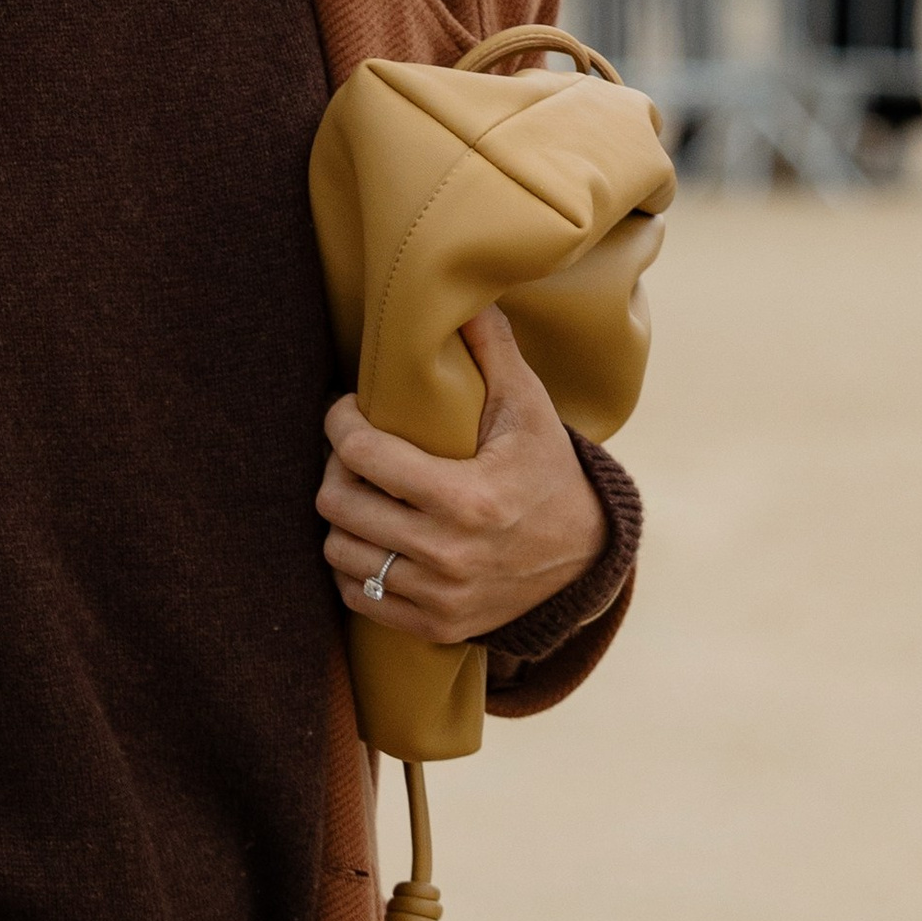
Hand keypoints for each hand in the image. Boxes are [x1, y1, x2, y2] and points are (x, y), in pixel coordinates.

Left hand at [318, 309, 606, 646]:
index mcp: (468, 498)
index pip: (363, 453)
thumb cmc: (549, 472)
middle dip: (335, 467)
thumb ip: (494, 350)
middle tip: (353, 450)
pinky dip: (354, 565)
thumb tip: (466, 295)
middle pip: (337, 503)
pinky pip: (357, 595)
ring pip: (339, 550)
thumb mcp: (529, 409)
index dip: (340, 421)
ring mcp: (439, 597)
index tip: (347, 409)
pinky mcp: (435, 626)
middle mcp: (449, 554)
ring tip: (362, 491)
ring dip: (342, 516)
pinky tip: (373, 536)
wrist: (585, 560)